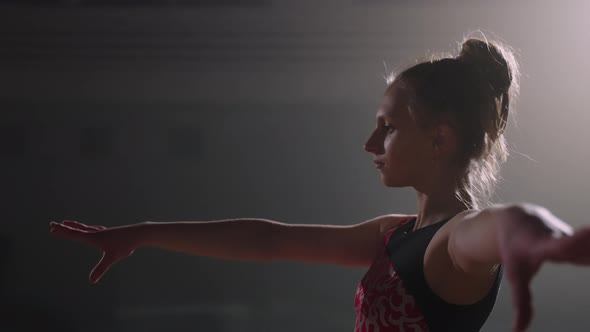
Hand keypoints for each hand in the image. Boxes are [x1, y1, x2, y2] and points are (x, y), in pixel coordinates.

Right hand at [49, 220, 136, 283]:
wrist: (137, 234)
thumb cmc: (124, 245)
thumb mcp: (111, 258)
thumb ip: (101, 269)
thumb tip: (92, 281)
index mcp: (94, 238)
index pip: (74, 235)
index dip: (63, 232)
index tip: (52, 228)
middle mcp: (96, 233)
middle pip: (76, 229)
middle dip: (64, 228)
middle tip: (52, 224)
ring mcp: (102, 232)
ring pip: (85, 228)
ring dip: (74, 226)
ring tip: (67, 223)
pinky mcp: (108, 233)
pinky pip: (94, 229)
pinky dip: (88, 228)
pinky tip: (91, 229)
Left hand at [498, 207, 584, 331]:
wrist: (516, 218)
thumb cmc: (514, 249)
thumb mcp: (514, 275)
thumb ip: (520, 302)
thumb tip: (518, 331)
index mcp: (539, 245)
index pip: (558, 245)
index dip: (574, 240)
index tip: (589, 232)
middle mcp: (558, 237)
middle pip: (580, 244)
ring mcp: (570, 235)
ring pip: (589, 245)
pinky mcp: (579, 237)